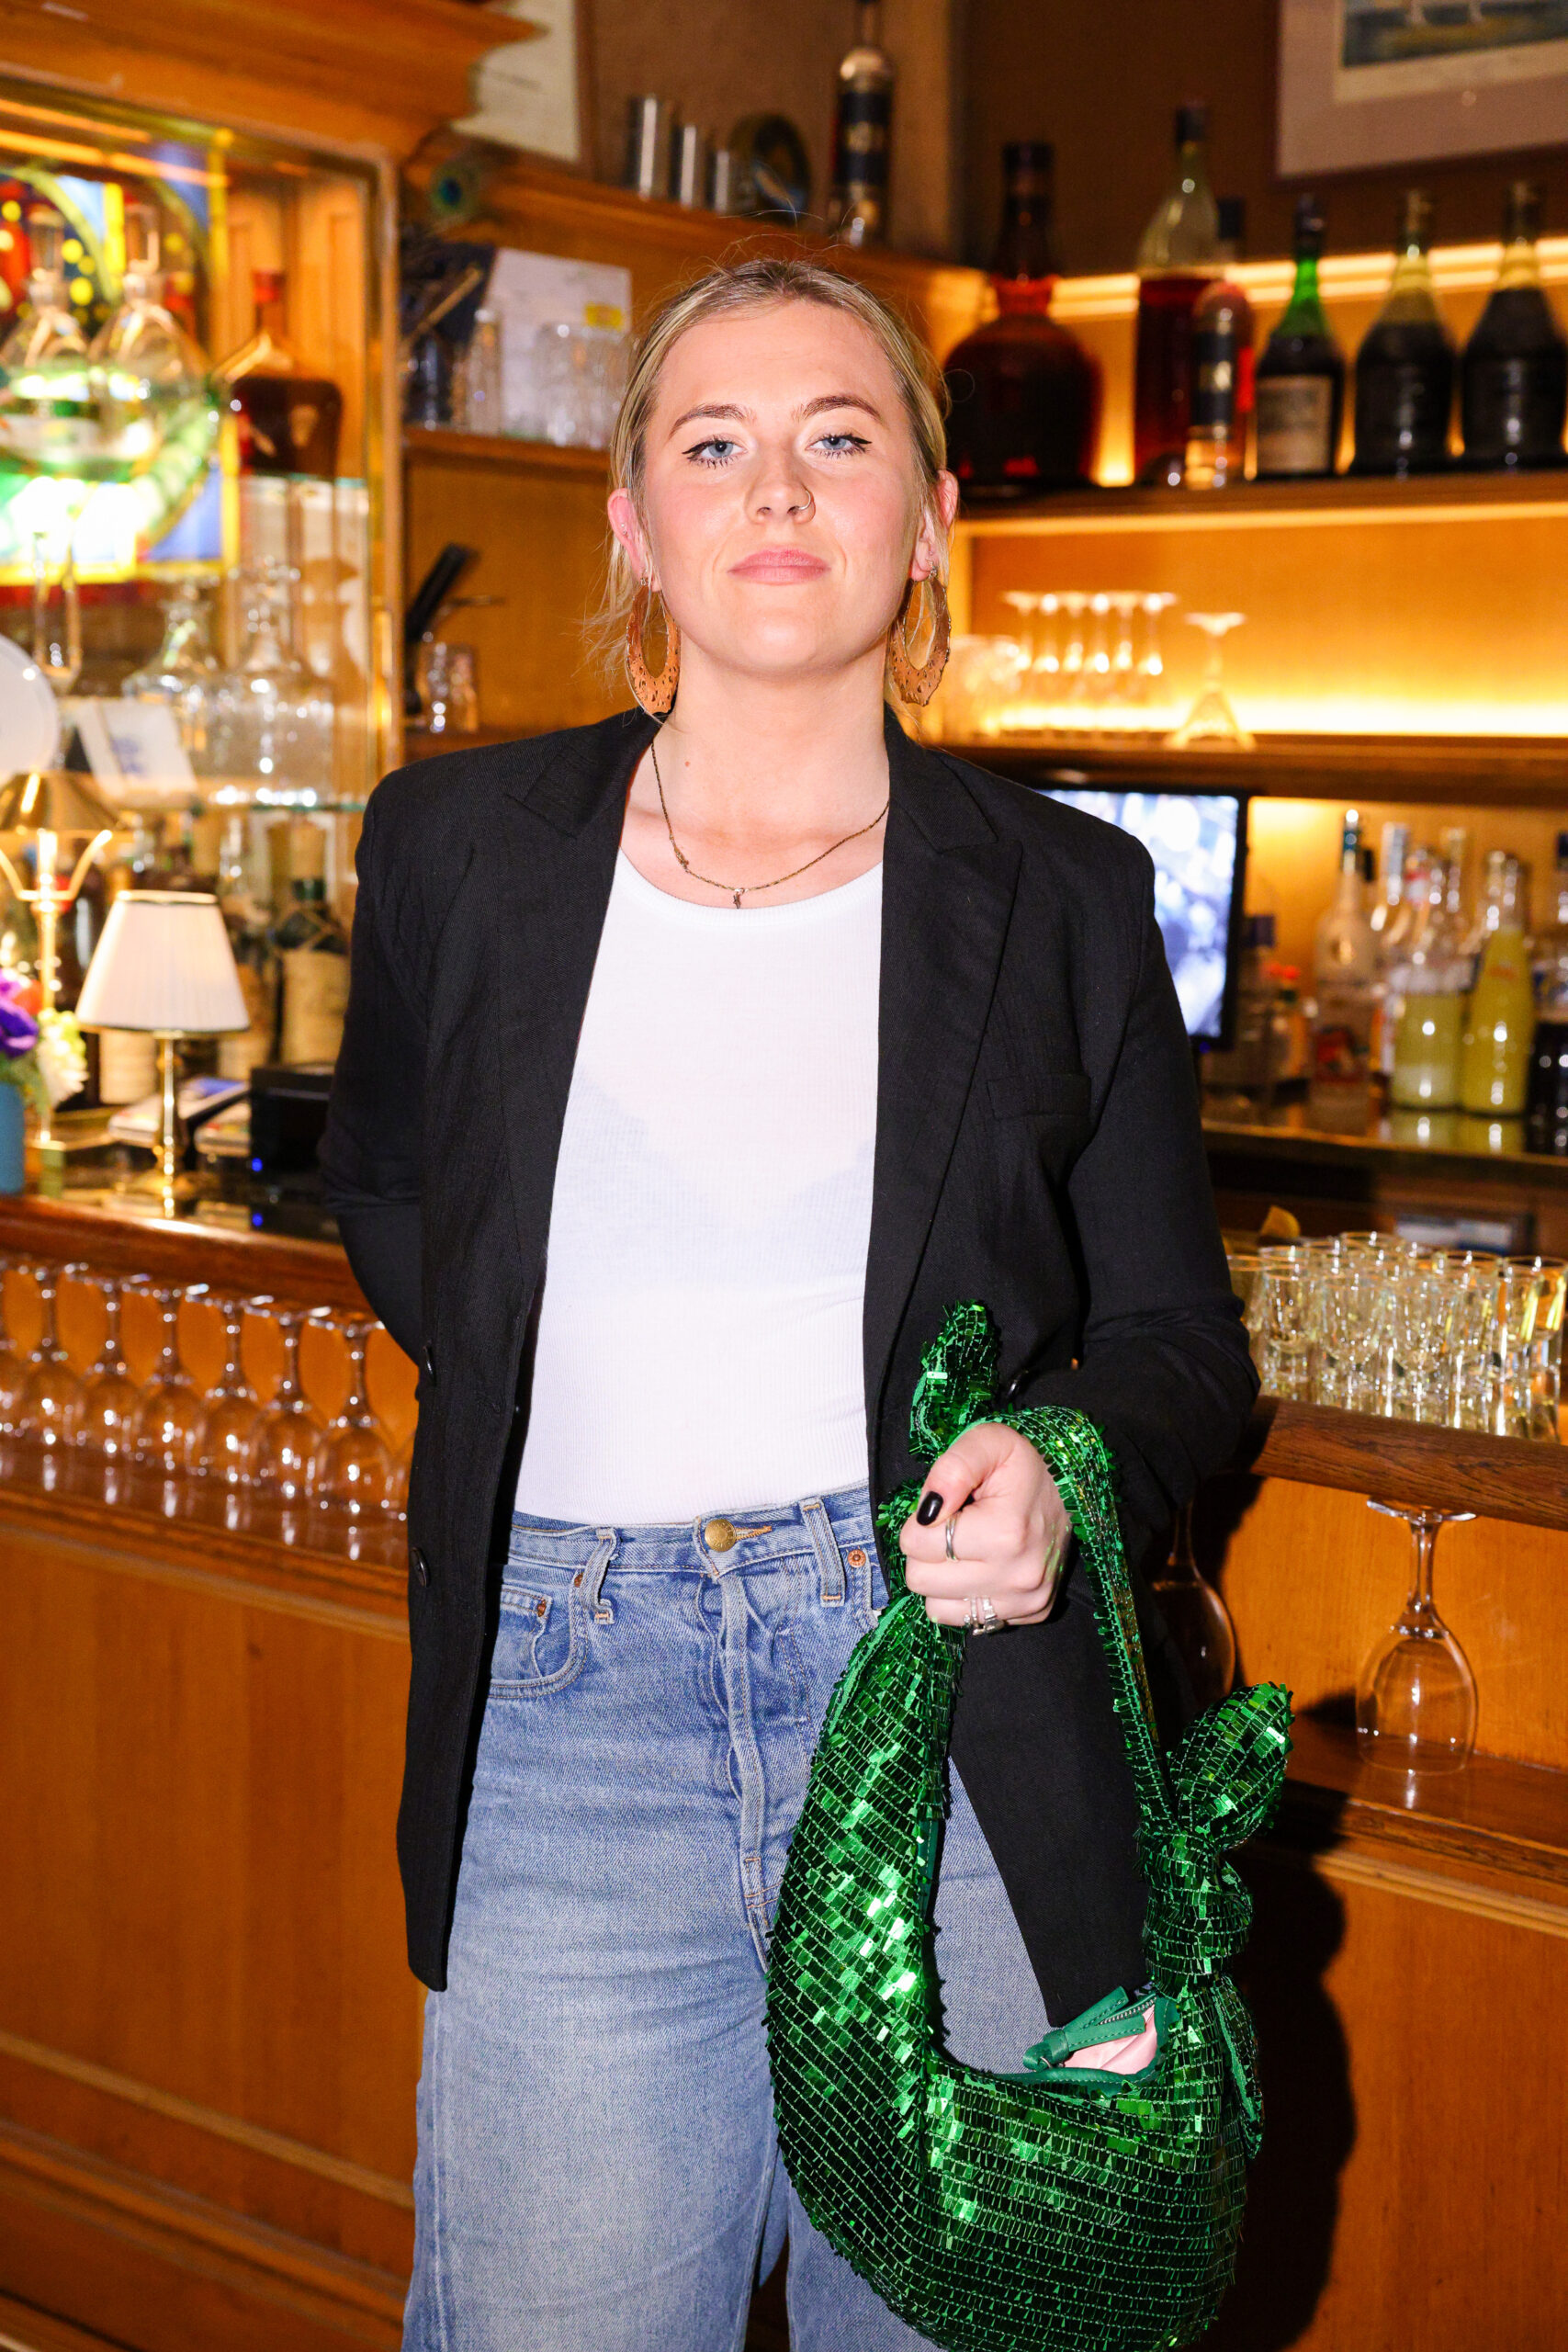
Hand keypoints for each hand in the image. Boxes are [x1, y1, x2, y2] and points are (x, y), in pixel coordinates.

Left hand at [898, 1421, 1069, 1629]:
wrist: (1070, 1489)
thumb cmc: (1022, 1465)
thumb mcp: (989, 1442)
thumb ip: (952, 1469)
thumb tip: (926, 1512)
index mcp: (1005, 1534)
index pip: (915, 1543)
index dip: (919, 1521)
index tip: (947, 1508)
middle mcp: (1018, 1577)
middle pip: (920, 1579)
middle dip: (927, 1551)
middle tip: (956, 1528)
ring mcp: (1025, 1602)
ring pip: (935, 1607)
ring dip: (941, 1578)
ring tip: (969, 1549)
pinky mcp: (1029, 1615)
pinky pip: (963, 1620)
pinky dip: (962, 1597)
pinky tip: (982, 1569)